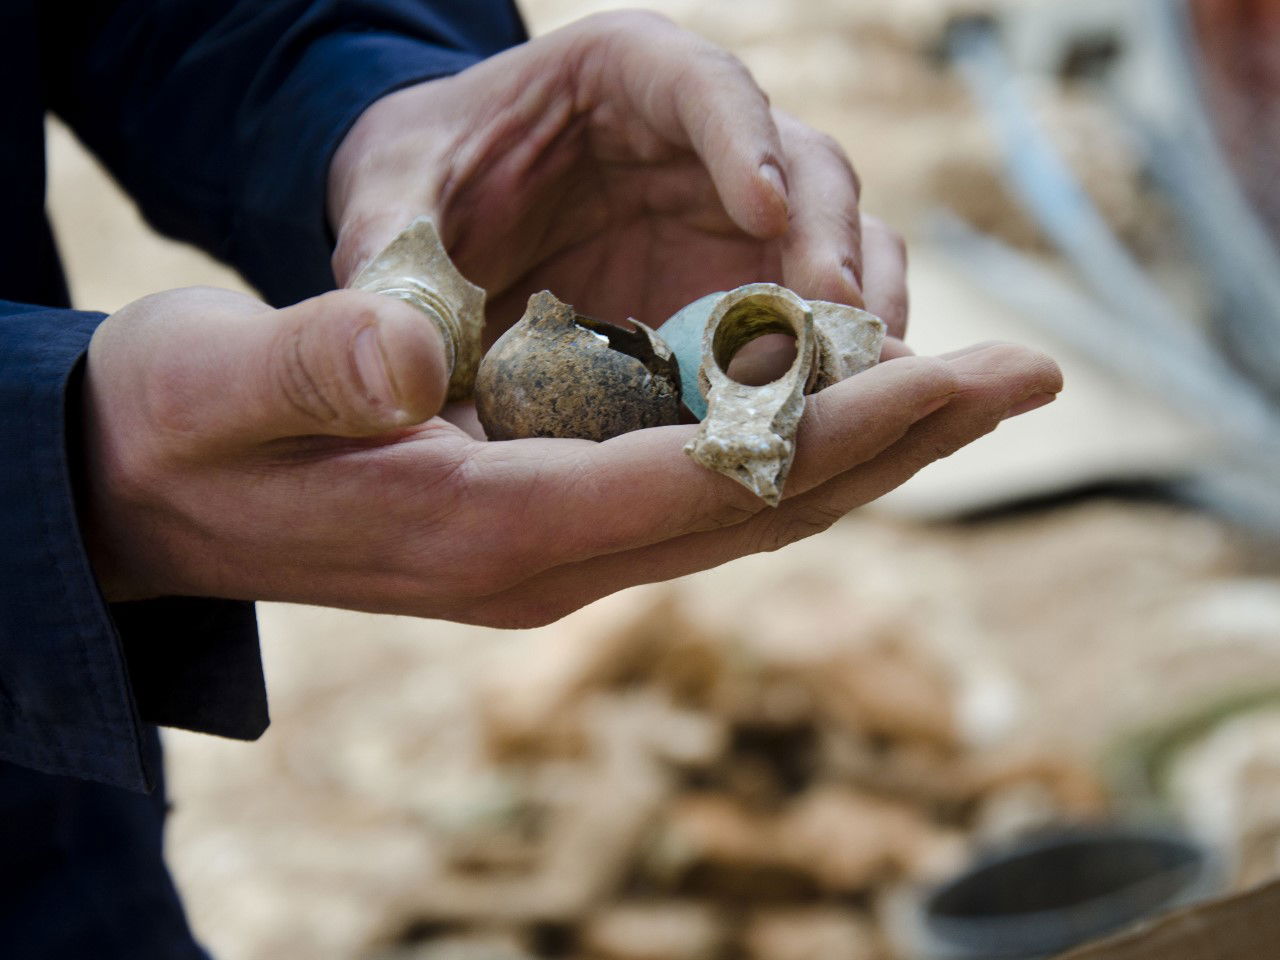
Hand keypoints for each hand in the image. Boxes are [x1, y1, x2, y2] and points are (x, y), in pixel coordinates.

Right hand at [81, 286, 1059, 626]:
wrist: (152, 496)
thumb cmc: (186, 434)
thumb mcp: (220, 388)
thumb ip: (311, 368)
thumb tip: (409, 341)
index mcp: (485, 531)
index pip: (701, 483)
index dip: (839, 429)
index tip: (961, 376)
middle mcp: (544, 560)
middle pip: (759, 512)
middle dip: (896, 440)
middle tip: (1024, 375)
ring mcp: (552, 548)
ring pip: (743, 511)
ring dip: (862, 449)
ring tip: (969, 387)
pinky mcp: (546, 519)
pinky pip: (697, 494)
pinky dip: (786, 448)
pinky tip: (841, 403)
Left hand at [327, 11, 909, 350]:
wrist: (444, 216)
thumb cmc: (423, 185)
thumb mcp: (388, 206)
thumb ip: (391, 264)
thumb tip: (400, 372)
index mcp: (621, 77)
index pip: (704, 85)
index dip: (743, 140)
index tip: (764, 209)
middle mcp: (705, 140)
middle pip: (806, 168)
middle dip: (828, 241)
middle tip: (833, 318)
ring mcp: (738, 218)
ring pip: (840, 242)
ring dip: (858, 311)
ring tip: (862, 383)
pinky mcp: (745, 287)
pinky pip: (817, 315)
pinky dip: (837, 361)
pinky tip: (835, 416)